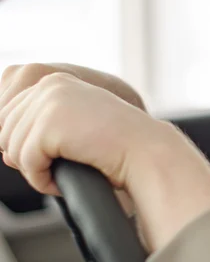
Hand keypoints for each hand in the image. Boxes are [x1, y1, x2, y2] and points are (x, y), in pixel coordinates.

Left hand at [0, 73, 154, 193]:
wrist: (144, 151)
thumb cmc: (115, 146)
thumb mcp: (72, 124)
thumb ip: (38, 123)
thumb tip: (1, 149)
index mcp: (54, 81)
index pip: (7, 113)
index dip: (20, 140)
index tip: (48, 154)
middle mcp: (49, 84)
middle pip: (4, 130)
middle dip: (27, 156)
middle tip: (57, 165)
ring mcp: (50, 101)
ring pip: (10, 147)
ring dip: (35, 169)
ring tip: (64, 170)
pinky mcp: (51, 124)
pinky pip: (26, 162)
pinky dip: (42, 180)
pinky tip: (64, 178)